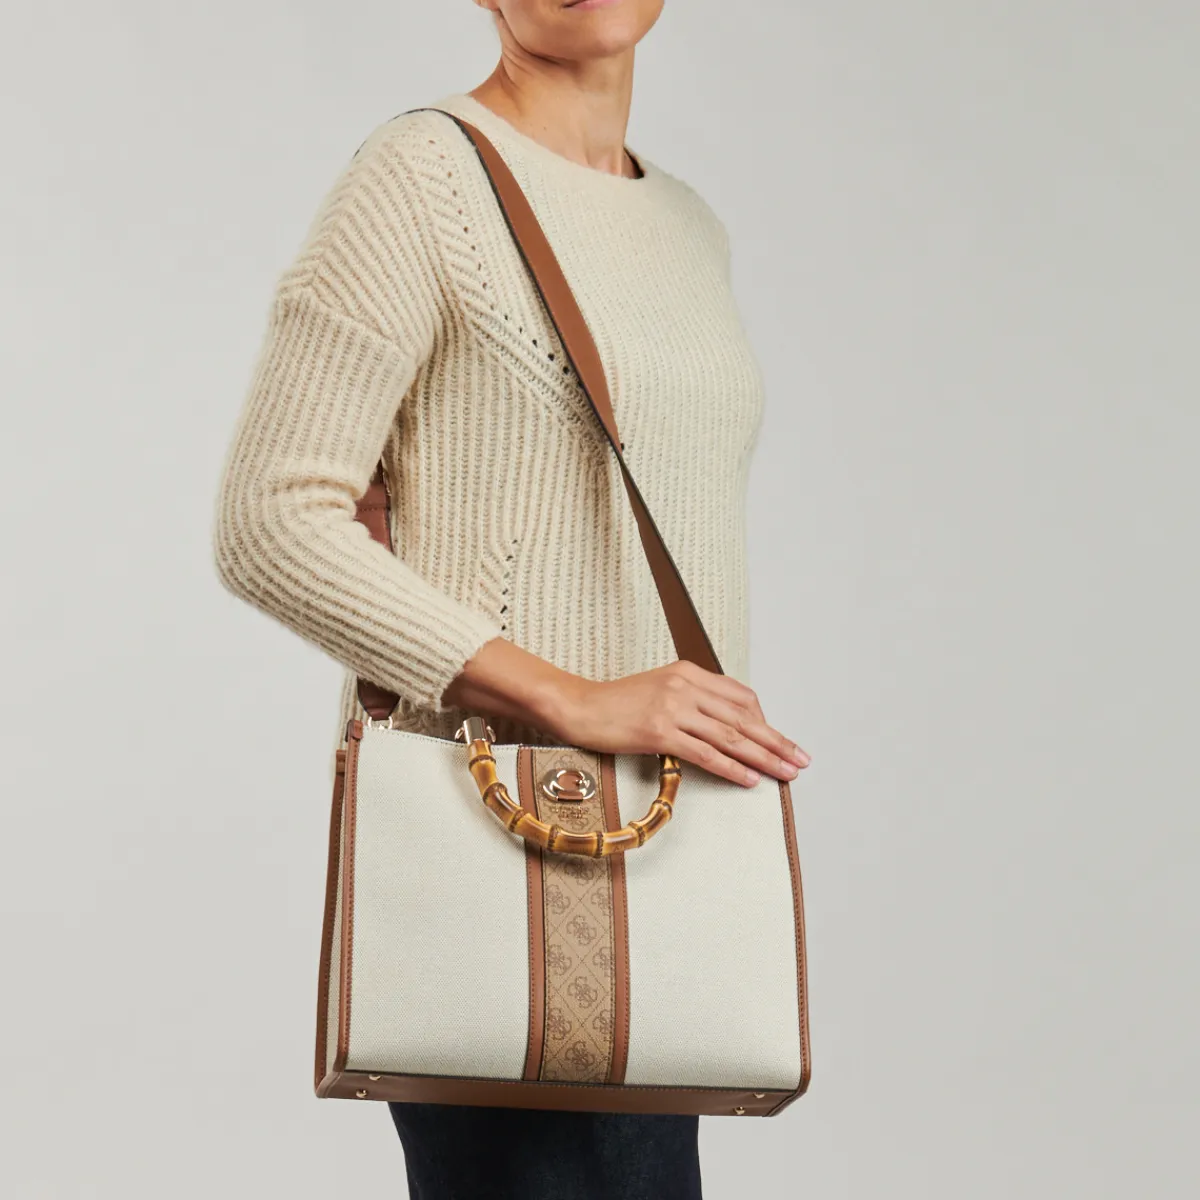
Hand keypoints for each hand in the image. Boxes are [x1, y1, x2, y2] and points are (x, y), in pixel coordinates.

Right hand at [442, 638, 810, 787]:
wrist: (578, 707)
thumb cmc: (616, 703)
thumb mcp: (659, 689)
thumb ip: (691, 699)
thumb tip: (723, 724)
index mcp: (688, 672)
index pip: (740, 696)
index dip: (765, 722)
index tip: (779, 741)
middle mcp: (685, 686)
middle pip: (743, 717)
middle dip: (776, 741)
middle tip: (800, 760)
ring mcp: (672, 708)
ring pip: (730, 737)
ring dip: (764, 757)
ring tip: (785, 773)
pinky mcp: (659, 732)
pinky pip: (706, 754)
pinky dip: (732, 768)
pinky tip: (750, 779)